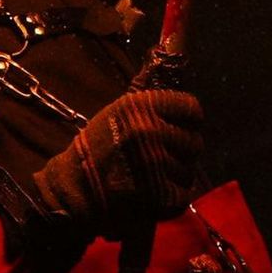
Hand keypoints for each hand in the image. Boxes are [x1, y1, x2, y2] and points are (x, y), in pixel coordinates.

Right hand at [30, 85, 202, 238]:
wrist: (76, 190)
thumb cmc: (96, 150)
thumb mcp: (116, 113)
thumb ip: (145, 100)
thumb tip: (164, 74)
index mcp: (142, 106)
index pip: (191, 109)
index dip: (188, 121)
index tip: (180, 129)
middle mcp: (152, 132)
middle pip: (194, 141)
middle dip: (182, 152)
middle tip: (163, 158)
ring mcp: (157, 165)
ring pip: (190, 170)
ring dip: (176, 175)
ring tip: (154, 176)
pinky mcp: (161, 195)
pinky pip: (184, 194)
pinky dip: (172, 197)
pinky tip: (154, 193)